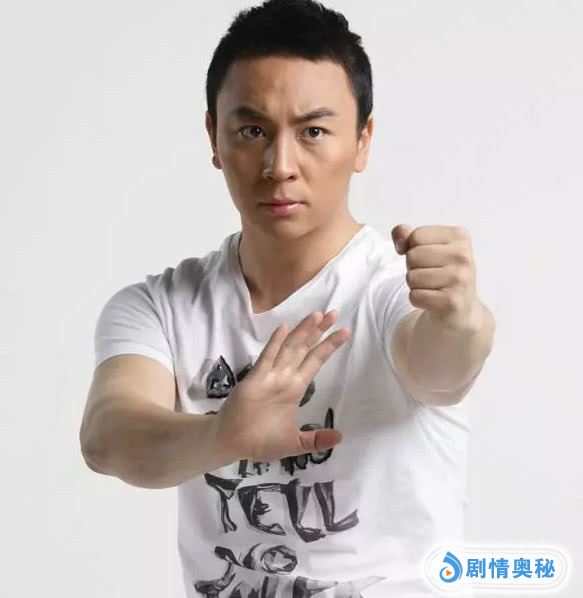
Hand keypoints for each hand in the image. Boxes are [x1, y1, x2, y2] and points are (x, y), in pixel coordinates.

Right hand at [211, 310, 349, 462]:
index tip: (345, 332)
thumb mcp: (295, 444)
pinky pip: (267, 358)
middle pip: (306, 349)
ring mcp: (270, 376)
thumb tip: (340, 437)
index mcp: (296, 388)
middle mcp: (286, 377)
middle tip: (334, 312)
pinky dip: (275, 343)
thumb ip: (315, 440)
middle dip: (320, 331)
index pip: (315, 361)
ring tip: (317, 315)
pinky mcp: (256, 379)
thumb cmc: (261, 441)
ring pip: (290, 348)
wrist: (233, 444)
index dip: (329, 346)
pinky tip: (284, 328)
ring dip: (303, 331)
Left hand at [391, 224, 483, 330]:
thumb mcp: (426, 247)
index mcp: (459, 236)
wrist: (459, 308)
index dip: (412, 249)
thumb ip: (407, 235)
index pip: (416, 236)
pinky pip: (414, 296)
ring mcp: (460, 279)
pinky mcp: (452, 301)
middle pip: (412, 256)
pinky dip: (417, 300)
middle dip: (413, 268)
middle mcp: (463, 256)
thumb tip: (398, 235)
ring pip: (412, 277)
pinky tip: (432, 300)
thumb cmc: (440, 273)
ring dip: (414, 285)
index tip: (428, 258)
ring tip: (431, 287)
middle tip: (430, 275)